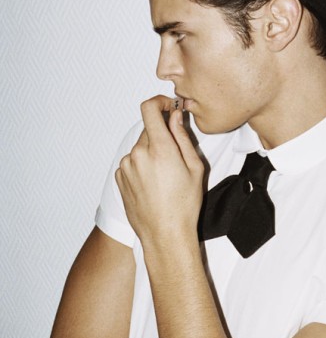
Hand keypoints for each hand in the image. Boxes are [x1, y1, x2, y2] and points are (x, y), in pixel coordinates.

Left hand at [115, 96, 203, 246]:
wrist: (165, 235)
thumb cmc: (184, 206)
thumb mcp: (195, 168)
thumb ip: (183, 137)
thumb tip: (175, 116)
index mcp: (160, 149)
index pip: (149, 109)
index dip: (159, 102)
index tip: (168, 107)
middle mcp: (138, 154)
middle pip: (148, 130)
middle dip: (162, 135)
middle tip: (176, 155)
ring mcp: (126, 166)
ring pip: (140, 147)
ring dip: (152, 152)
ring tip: (165, 176)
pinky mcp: (119, 177)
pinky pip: (132, 162)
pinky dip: (143, 165)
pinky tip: (154, 184)